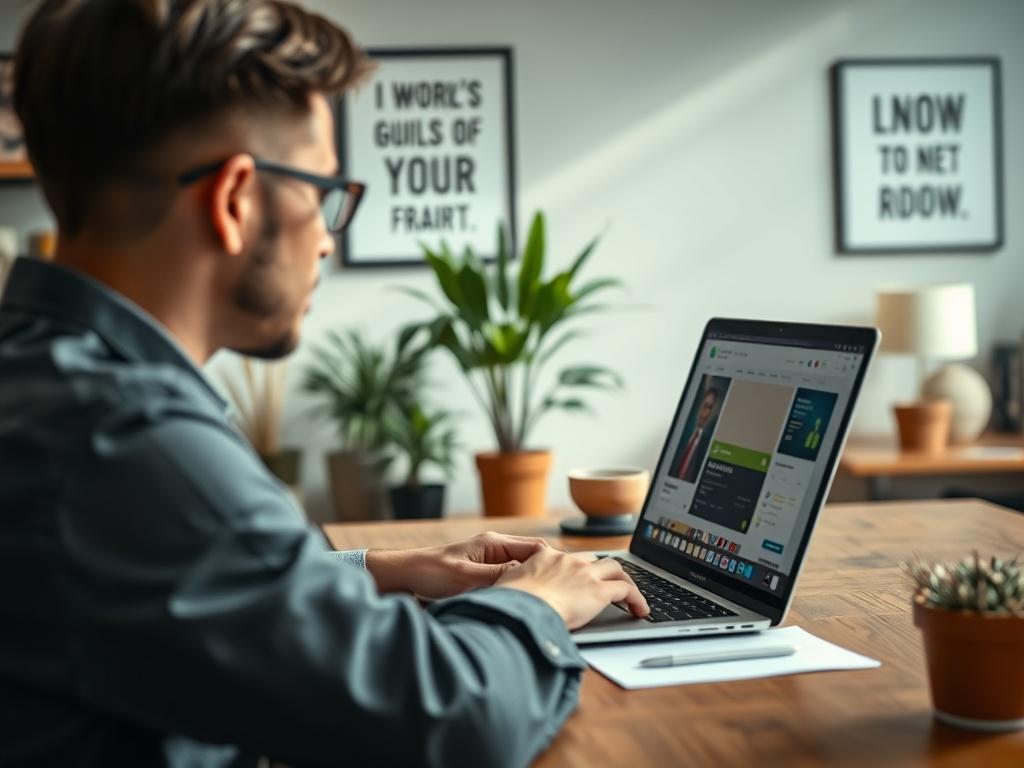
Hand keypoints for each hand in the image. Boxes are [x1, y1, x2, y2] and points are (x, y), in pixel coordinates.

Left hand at [365, 532, 548, 598]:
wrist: (405, 576)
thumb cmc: (431, 572)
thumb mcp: (466, 577)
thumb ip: (496, 577)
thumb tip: (526, 581)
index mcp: (494, 543)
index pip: (536, 548)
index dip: (554, 562)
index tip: (567, 577)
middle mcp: (495, 550)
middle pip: (533, 560)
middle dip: (548, 575)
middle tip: (563, 592)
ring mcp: (489, 563)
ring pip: (522, 573)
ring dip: (532, 585)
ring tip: (548, 601)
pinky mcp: (482, 577)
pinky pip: (509, 582)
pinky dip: (518, 592)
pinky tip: (524, 606)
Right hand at [496, 550, 648, 629]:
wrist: (521, 607)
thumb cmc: (509, 602)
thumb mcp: (507, 584)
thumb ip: (514, 582)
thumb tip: (508, 591)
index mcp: (545, 557)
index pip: (566, 557)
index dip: (575, 567)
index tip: (578, 576)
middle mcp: (568, 560)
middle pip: (594, 558)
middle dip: (603, 570)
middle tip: (608, 583)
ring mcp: (585, 573)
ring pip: (615, 568)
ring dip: (624, 580)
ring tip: (630, 596)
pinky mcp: (599, 591)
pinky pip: (626, 590)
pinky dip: (636, 599)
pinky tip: (640, 611)